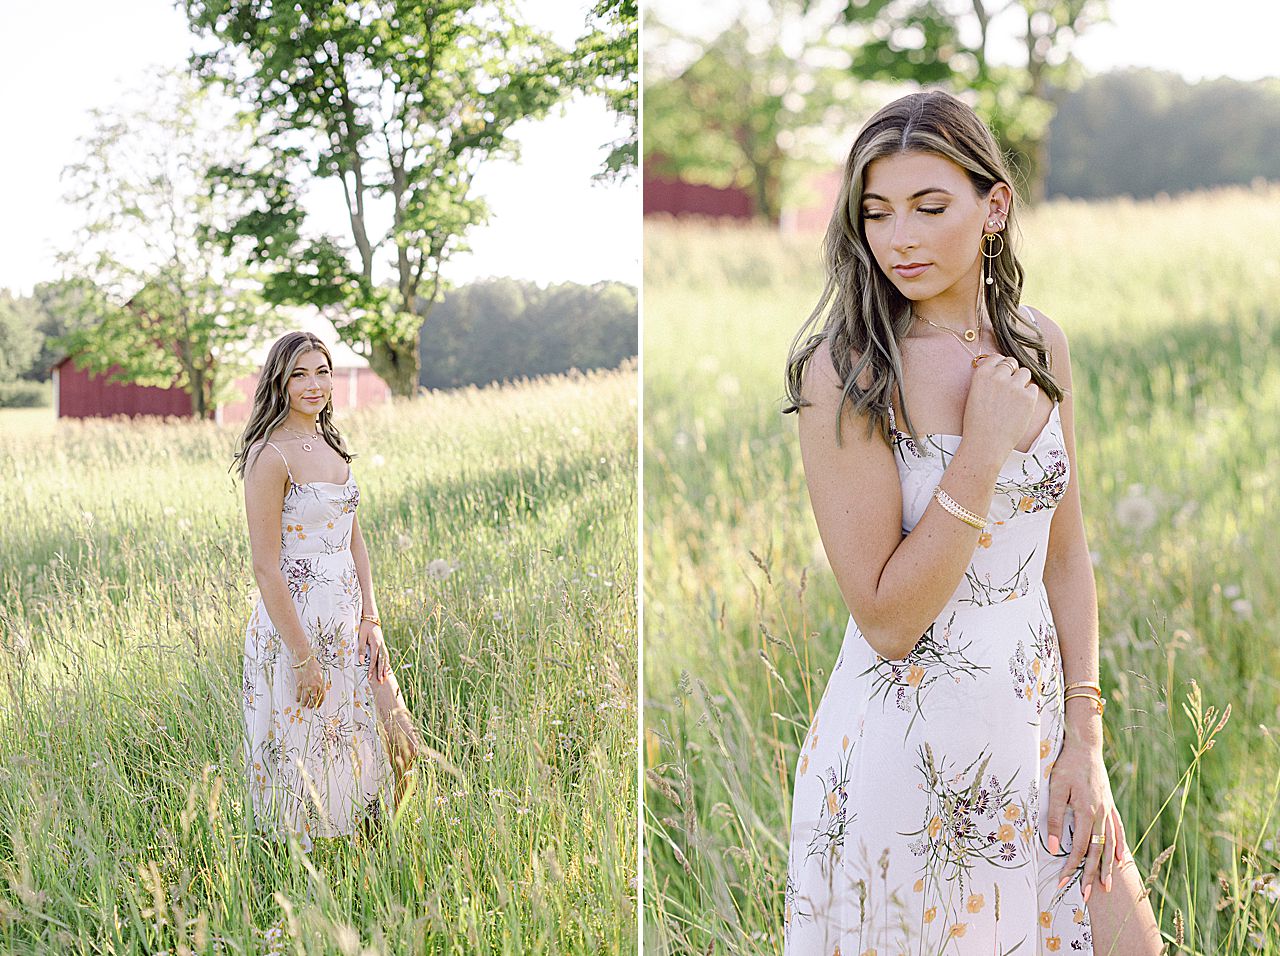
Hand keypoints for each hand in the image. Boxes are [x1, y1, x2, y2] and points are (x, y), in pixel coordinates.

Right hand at [296, 657, 325, 708]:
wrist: (305, 660)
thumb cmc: (313, 665)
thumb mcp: (320, 674)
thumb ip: (320, 682)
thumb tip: (319, 690)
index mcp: (321, 683)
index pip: (322, 696)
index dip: (320, 702)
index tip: (318, 706)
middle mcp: (314, 686)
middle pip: (314, 699)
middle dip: (312, 704)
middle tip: (310, 707)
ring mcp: (306, 685)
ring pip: (306, 698)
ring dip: (304, 703)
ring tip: (303, 705)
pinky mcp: (299, 684)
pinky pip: (299, 693)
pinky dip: (298, 698)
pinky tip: (297, 700)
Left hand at [358, 618, 389, 682]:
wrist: (372, 618)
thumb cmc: (364, 627)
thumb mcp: (361, 637)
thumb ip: (361, 649)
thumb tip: (360, 661)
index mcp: (375, 644)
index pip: (373, 660)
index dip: (372, 669)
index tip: (370, 677)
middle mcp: (381, 646)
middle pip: (382, 661)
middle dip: (381, 672)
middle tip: (381, 682)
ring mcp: (383, 645)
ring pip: (386, 659)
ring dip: (386, 669)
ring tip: (386, 677)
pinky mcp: (382, 644)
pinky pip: (386, 655)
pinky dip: (387, 663)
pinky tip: (387, 668)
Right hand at [962, 353, 1040, 460]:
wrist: (985, 442)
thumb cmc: (977, 422)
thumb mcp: (974, 395)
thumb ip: (987, 380)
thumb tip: (1000, 370)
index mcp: (982, 374)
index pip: (996, 358)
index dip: (1000, 365)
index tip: (1002, 373)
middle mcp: (998, 376)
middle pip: (1012, 363)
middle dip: (1012, 372)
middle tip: (1010, 387)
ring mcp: (1014, 386)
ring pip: (1025, 373)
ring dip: (1022, 382)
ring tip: (1015, 398)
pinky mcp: (1028, 397)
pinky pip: (1033, 388)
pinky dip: (1029, 396)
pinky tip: (1020, 407)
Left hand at [1046, 740, 1126, 900]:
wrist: (1085, 748)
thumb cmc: (1067, 767)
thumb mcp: (1055, 790)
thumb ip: (1054, 818)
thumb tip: (1052, 847)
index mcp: (1086, 813)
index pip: (1079, 848)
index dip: (1071, 867)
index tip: (1063, 882)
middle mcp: (1101, 815)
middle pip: (1097, 852)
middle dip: (1091, 875)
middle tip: (1088, 896)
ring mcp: (1108, 811)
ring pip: (1110, 845)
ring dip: (1108, 867)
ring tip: (1107, 887)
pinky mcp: (1110, 806)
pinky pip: (1117, 830)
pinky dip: (1119, 845)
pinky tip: (1121, 858)